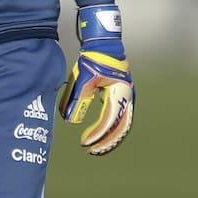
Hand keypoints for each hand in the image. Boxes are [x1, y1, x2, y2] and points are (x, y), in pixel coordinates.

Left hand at [59, 4, 134, 154]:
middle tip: (92, 151)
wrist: (104, 45)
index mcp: (119, 94)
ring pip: (122, 126)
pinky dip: (112, 129)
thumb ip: (76, 100)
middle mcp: (127, 98)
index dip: (97, 134)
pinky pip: (120, 119)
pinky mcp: (123, 97)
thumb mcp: (83, 79)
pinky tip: (102, 135)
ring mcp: (128, 98)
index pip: (109, 121)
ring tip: (97, 148)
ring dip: (111, 138)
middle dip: (106, 142)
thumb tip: (70, 121)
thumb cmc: (93, 60)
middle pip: (120, 128)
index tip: (85, 143)